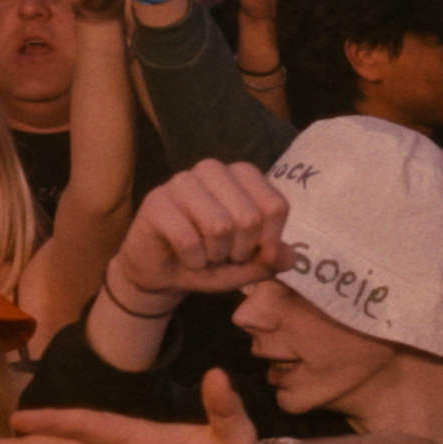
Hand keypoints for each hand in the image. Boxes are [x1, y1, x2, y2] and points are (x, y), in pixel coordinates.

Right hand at [111, 159, 293, 308]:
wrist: (164, 274)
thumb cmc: (212, 260)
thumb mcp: (251, 264)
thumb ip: (274, 258)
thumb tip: (286, 256)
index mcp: (242, 174)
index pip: (275, 207)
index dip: (268, 241)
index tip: (250, 250)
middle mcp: (213, 169)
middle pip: (249, 217)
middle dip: (240, 251)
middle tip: (223, 255)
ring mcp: (182, 181)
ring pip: (219, 226)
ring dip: (215, 255)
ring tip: (205, 255)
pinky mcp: (156, 201)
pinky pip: (188, 239)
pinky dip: (194, 260)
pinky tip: (187, 258)